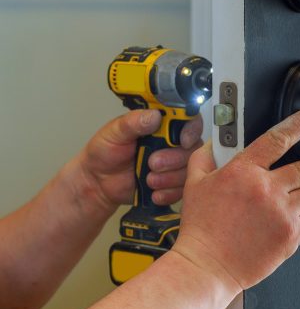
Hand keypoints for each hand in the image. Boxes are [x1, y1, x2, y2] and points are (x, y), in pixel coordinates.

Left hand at [77, 110, 202, 212]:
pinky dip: (169, 192)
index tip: (182, 141)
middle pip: (193, 148)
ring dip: (170, 178)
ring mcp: (173, 163)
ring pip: (189, 169)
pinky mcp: (172, 183)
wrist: (98, 183)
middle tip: (152, 163)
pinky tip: (153, 192)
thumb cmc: (104, 153)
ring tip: (149, 180)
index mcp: (160, 124)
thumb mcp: (114, 133)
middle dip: (174, 159)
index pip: (188, 120)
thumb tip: (154, 115)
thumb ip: (133, 122)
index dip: (191, 130)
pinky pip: (182, 189)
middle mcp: (171, 142)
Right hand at [173, 109, 299, 291]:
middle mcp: (267, 189)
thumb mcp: (194, 185)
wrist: (206, 266)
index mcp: (244, 171)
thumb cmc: (201, 229)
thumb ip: (205, 158)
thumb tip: (213, 143)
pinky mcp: (290, 236)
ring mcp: (282, 213)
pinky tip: (293, 219)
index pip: (278, 139)